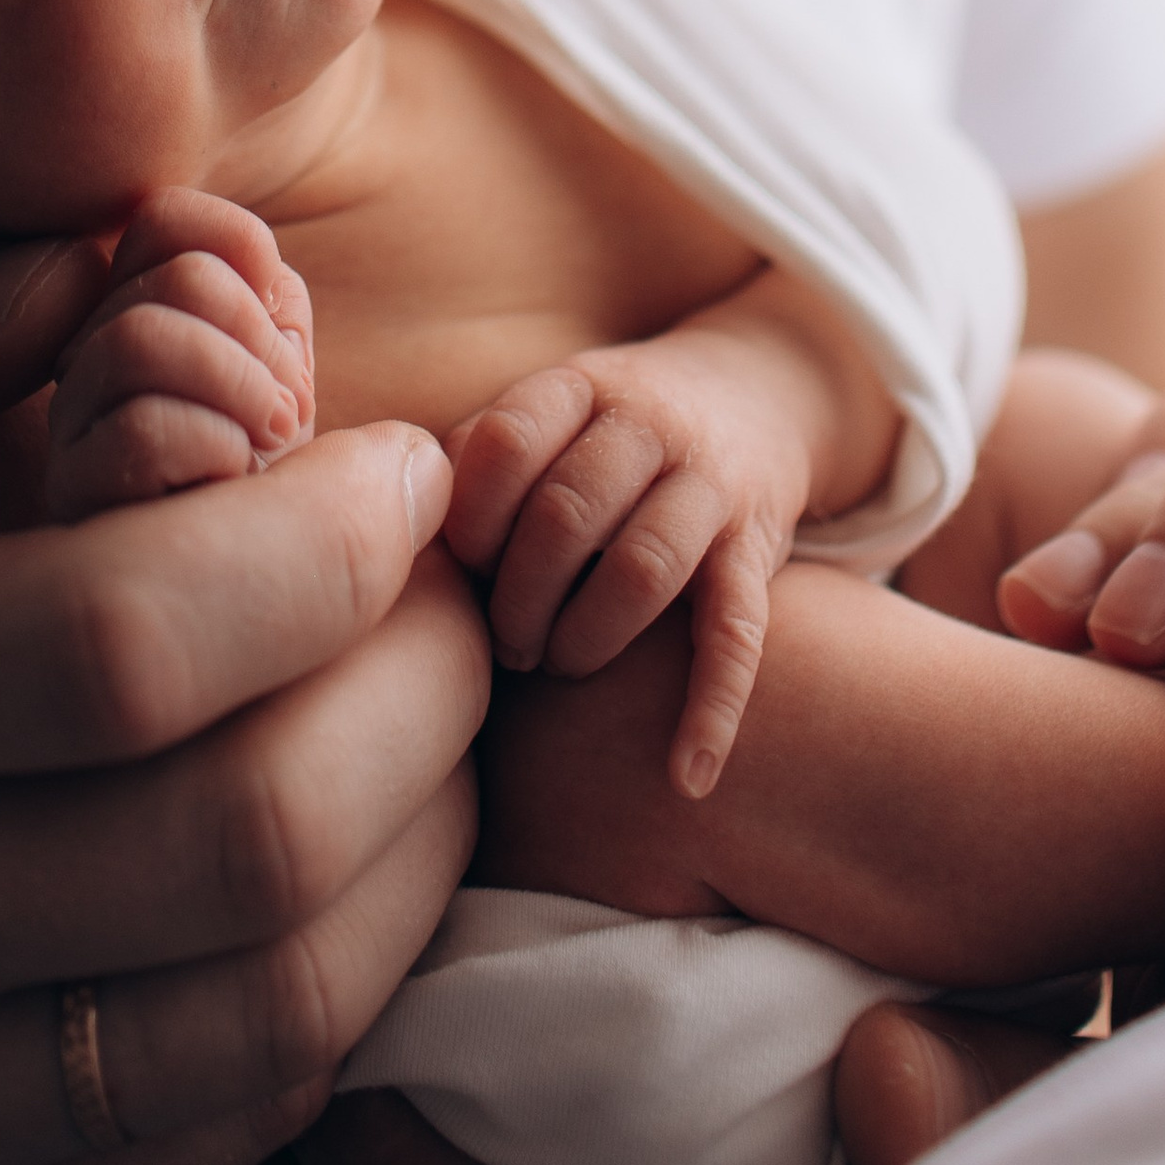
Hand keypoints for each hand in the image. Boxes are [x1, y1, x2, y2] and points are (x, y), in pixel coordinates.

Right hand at [0, 216, 483, 1164]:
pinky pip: (254, 1110)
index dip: (323, 540)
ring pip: (289, 992)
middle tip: (443, 584)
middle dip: (422, 678)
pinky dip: (360, 970)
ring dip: (430, 827)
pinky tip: (356, 847)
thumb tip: (95, 252)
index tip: (396, 467)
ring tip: (427, 705)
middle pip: (247, 827)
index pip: (125, 638)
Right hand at [44, 190, 316, 521]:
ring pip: (141, 336)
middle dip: (257, 334)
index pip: (164, 221)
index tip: (277, 329)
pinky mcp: (73, 515)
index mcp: (131, 315)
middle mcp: (85, 368)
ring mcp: (71, 439)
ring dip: (238, 386)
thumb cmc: (287, 489)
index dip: (240, 254)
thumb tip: (257, 263)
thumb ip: (262, 295)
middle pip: (174, 274)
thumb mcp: (283, 371)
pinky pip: (140, 429)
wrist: (288, 615)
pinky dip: (212, 445)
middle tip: (282, 408)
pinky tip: (227, 487)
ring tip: (264, 442)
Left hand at [445, 329, 811, 798]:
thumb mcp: (553, 412)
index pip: (509, 441)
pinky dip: (712, 708)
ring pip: (644, 565)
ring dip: (588, 637)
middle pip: (567, 512)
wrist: (759, 390)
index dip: (471, 516)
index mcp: (579, 388)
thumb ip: (481, 457)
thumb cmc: (613, 430)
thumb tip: (406, 536)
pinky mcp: (758, 547)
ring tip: (560, 667)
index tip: (461, 570)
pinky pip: (738, 632)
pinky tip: (684, 776)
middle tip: (505, 646)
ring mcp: (710, 484)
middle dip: (520, 596)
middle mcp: (648, 424)